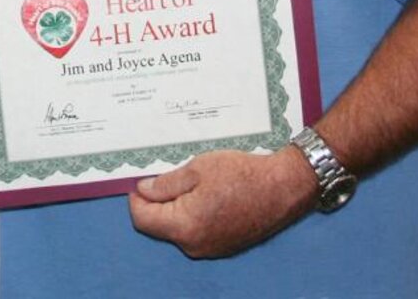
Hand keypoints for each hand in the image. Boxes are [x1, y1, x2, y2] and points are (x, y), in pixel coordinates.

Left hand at [128, 146, 316, 258]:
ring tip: (191, 181)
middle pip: (160, 225)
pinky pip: (196, 231)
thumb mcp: (197, 169)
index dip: (136, 199)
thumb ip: (166, 184)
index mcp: (185, 226)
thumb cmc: (240, 175)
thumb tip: (143, 191)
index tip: (141, 180)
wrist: (281, 188)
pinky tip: (206, 193)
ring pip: (178, 227)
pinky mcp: (222, 245)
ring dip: (177, 206)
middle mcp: (194, 245)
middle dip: (158, 201)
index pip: (143, 219)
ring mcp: (210, 248)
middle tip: (168, 174)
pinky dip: (193, 213)